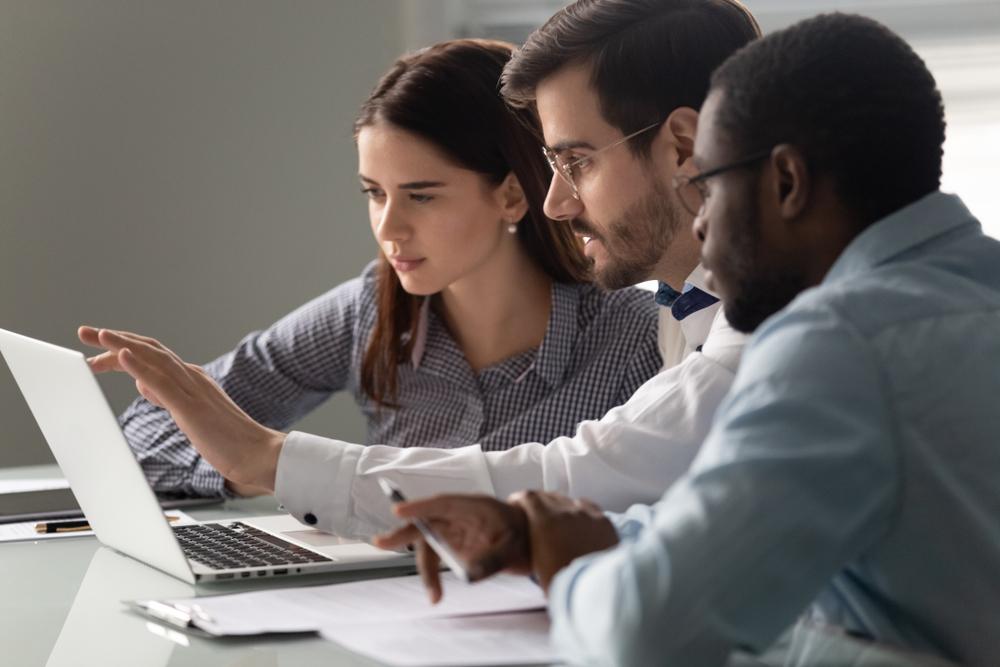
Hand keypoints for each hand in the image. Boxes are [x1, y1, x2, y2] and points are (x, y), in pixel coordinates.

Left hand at [78, 326, 283, 492]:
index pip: (154, 356)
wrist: (258, 454)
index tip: (100, 352)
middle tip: (84, 333)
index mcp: (193, 379)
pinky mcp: (191, 406)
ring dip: (122, 343)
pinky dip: (139, 366)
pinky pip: (161, 381)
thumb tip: (144, 384)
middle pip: (149, 349)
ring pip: (153, 358)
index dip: (125, 349)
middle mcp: (192, 377)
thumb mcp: (191, 416)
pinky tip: (121, 354)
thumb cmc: (230, 441)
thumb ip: (168, 398)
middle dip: (115, 339)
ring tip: (96, 334)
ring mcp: (193, 389)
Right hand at [373, 494, 531, 603]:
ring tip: (434, 595)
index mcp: (472, 506)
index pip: (442, 503)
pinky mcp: (451, 546)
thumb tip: (468, 575)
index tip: (399, 510)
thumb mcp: (513, 547)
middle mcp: (457, 516)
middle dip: (402, 532)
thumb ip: (492, 559)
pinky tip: (436, 594)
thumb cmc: (522, 535)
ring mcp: (452, 531)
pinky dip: (432, 576)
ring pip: (427, 545)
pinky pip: (435, 558)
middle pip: (425, 522)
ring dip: (426, 570)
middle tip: (380, 543)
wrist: (529, 541)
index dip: (419, 506)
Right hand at [508, 490, 618, 591]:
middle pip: (549, 496)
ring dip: (562, 507)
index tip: (518, 504)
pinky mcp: (604, 522)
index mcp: (545, 522)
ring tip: (561, 520)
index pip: (529, 498)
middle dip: (540, 502)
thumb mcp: (538, 567)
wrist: (597, 590)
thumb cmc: (566, 586)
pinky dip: (582, 513)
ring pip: (570, 501)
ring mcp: (587, 515)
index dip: (521, 499)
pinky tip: (582, 522)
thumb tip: (533, 547)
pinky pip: (590, 509)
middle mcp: (566, 513)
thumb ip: (534, 548)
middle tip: (537, 513)